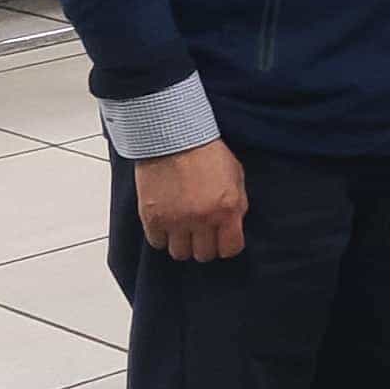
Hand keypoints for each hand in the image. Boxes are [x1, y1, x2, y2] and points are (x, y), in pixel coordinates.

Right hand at [136, 141, 248, 262]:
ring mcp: (176, 220)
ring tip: (181, 227)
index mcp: (227, 209)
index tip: (221, 238)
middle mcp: (202, 219)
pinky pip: (157, 243)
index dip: (226, 245)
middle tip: (200, 231)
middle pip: (204, 254)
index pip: (230, 249)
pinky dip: (161, 236)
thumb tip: (233, 226)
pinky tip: (165, 222)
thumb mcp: (235, 175)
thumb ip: (237, 204)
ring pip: (180, 253)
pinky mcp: (152, 217)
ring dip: (182, 243)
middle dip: (204, 244)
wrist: (171, 134)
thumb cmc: (206, 150)